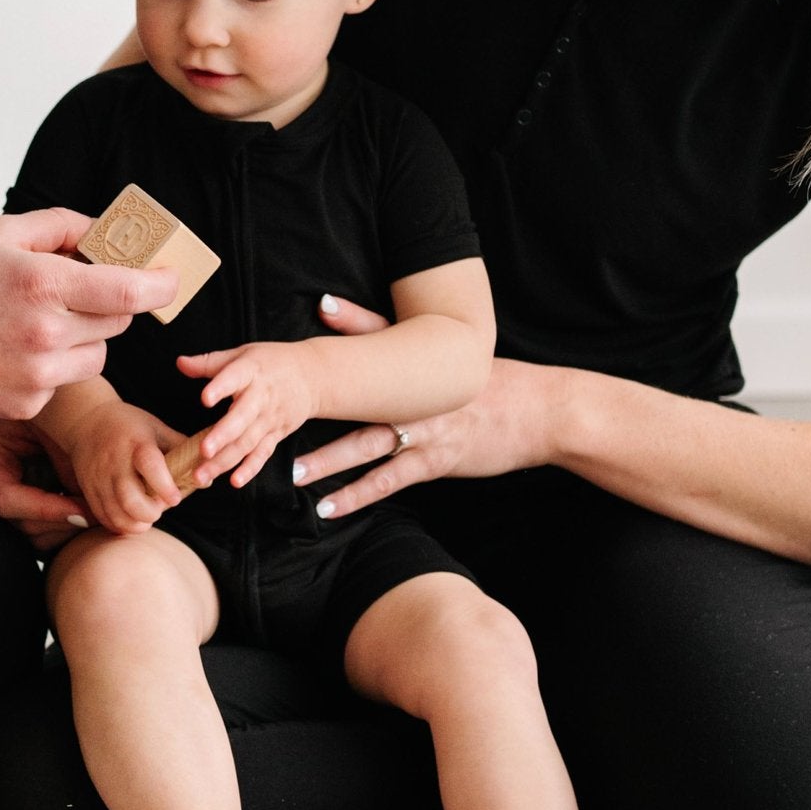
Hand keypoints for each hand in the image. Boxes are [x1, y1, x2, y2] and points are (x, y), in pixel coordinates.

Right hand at [0, 211, 177, 419]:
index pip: (130, 292)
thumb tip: (105, 230)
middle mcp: (45, 333)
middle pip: (119, 323)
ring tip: (36, 324)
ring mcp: (36, 376)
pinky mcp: (26, 405)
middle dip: (110, 305)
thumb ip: (60, 225)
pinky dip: (53, 368)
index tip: (170, 279)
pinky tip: (13, 352)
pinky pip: (64, 383)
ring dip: (84, 338)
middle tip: (78, 292)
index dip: (161, 285)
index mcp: (42, 284)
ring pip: (98, 357)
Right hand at [0, 413, 90, 552]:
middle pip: (20, 525)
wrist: (50, 399)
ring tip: (98, 513)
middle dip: (62, 523)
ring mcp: (4, 503)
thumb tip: (86, 510)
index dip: (47, 511)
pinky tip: (90, 511)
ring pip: (33, 537)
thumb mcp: (55, 426)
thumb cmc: (51, 405)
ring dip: (68, 530)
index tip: (84, 511)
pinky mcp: (24, 510)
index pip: (7, 501)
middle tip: (100, 515)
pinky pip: (44, 533)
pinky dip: (68, 526)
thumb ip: (66, 463)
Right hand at [58, 400, 186, 534]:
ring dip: (135, 524)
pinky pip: (103, 517)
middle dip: (149, 513)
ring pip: (115, 514)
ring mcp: (99, 478)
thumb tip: (208, 474)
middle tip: (159, 509)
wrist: (86, 420)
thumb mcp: (156, 429)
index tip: (175, 499)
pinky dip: (120, 525)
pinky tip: (131, 519)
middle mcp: (115, 462)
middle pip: (129, 498)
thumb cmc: (129, 426)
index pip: (149, 466)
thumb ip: (182, 449)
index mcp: (136, 443)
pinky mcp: (88, 490)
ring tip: (147, 517)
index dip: (164, 486)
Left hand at [176, 341, 321, 489]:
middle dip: (222, 436)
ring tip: (202, 475)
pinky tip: (235, 481)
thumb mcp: (242, 354)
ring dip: (225, 460)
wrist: (311, 376)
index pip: (235, 378)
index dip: (221, 388)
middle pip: (242, 418)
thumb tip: (180, 363)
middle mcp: (262, 397)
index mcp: (251, 372)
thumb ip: (209, 362)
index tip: (205, 399)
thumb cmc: (271, 363)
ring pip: (247, 442)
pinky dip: (250, 469)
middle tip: (203, 451)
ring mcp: (270, 419)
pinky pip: (262, 454)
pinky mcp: (277, 435)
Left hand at [288, 297, 571, 518]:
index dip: (315, 358)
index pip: (357, 352)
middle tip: (272, 427)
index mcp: (409, 363)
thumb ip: (375, 327)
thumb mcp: (437, 347)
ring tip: (293, 472)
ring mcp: (424, 430)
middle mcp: (412, 395)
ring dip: (329, 460)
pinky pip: (390, 480)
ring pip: (367, 446)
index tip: (279, 363)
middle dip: (311, 416)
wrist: (538, 409)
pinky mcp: (436, 461)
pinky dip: (359, 494)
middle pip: (352, 405)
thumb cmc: (481, 378)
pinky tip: (329, 508)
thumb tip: (322, 301)